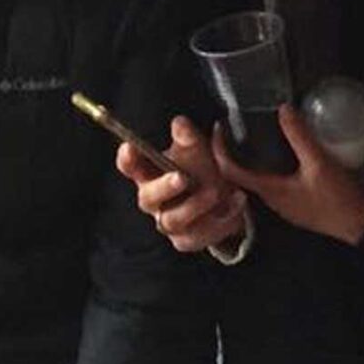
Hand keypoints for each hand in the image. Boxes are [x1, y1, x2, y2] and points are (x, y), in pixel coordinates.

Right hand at [117, 117, 248, 253]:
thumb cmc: (200, 169)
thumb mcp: (196, 148)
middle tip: (181, 177)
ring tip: (216, 191)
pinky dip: (220, 220)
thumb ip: (187, 137)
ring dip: (196, 205)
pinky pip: (198, 236)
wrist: (226, 197)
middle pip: (147, 198)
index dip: (127, 159)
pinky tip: (235, 201)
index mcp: (149, 173)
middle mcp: (154, 200)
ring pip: (173, 220)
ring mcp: (169, 223)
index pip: (130, 166)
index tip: (130, 147)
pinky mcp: (187, 240)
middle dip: (164, 188)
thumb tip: (180, 123)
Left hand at [216, 106, 363, 245]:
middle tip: (232, 126)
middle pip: (241, 175)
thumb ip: (300, 136)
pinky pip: (273, 182)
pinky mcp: (297, 203)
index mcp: (270, 192)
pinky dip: (267, 165)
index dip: (220, 149)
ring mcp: (285, 204)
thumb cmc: (338, 200)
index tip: (219, 127)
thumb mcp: (319, 163)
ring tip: (251, 133)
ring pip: (257, 179)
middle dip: (233, 151)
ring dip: (250, 158)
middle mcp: (272, 200)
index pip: (231, 171)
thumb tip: (282, 109)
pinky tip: (279, 151)